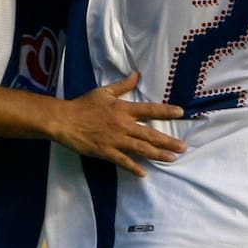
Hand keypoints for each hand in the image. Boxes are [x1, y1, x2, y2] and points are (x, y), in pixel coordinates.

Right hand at [55, 71, 186, 176]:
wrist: (64, 120)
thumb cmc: (83, 105)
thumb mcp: (103, 92)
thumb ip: (123, 85)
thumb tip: (137, 74)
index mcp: (123, 109)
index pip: (149, 109)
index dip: (166, 111)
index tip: (181, 112)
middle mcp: (123, 125)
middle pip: (150, 134)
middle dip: (168, 141)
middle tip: (184, 147)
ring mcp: (115, 140)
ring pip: (141, 148)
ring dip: (158, 154)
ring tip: (171, 159)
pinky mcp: (106, 152)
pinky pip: (123, 161)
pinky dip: (134, 168)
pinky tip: (144, 173)